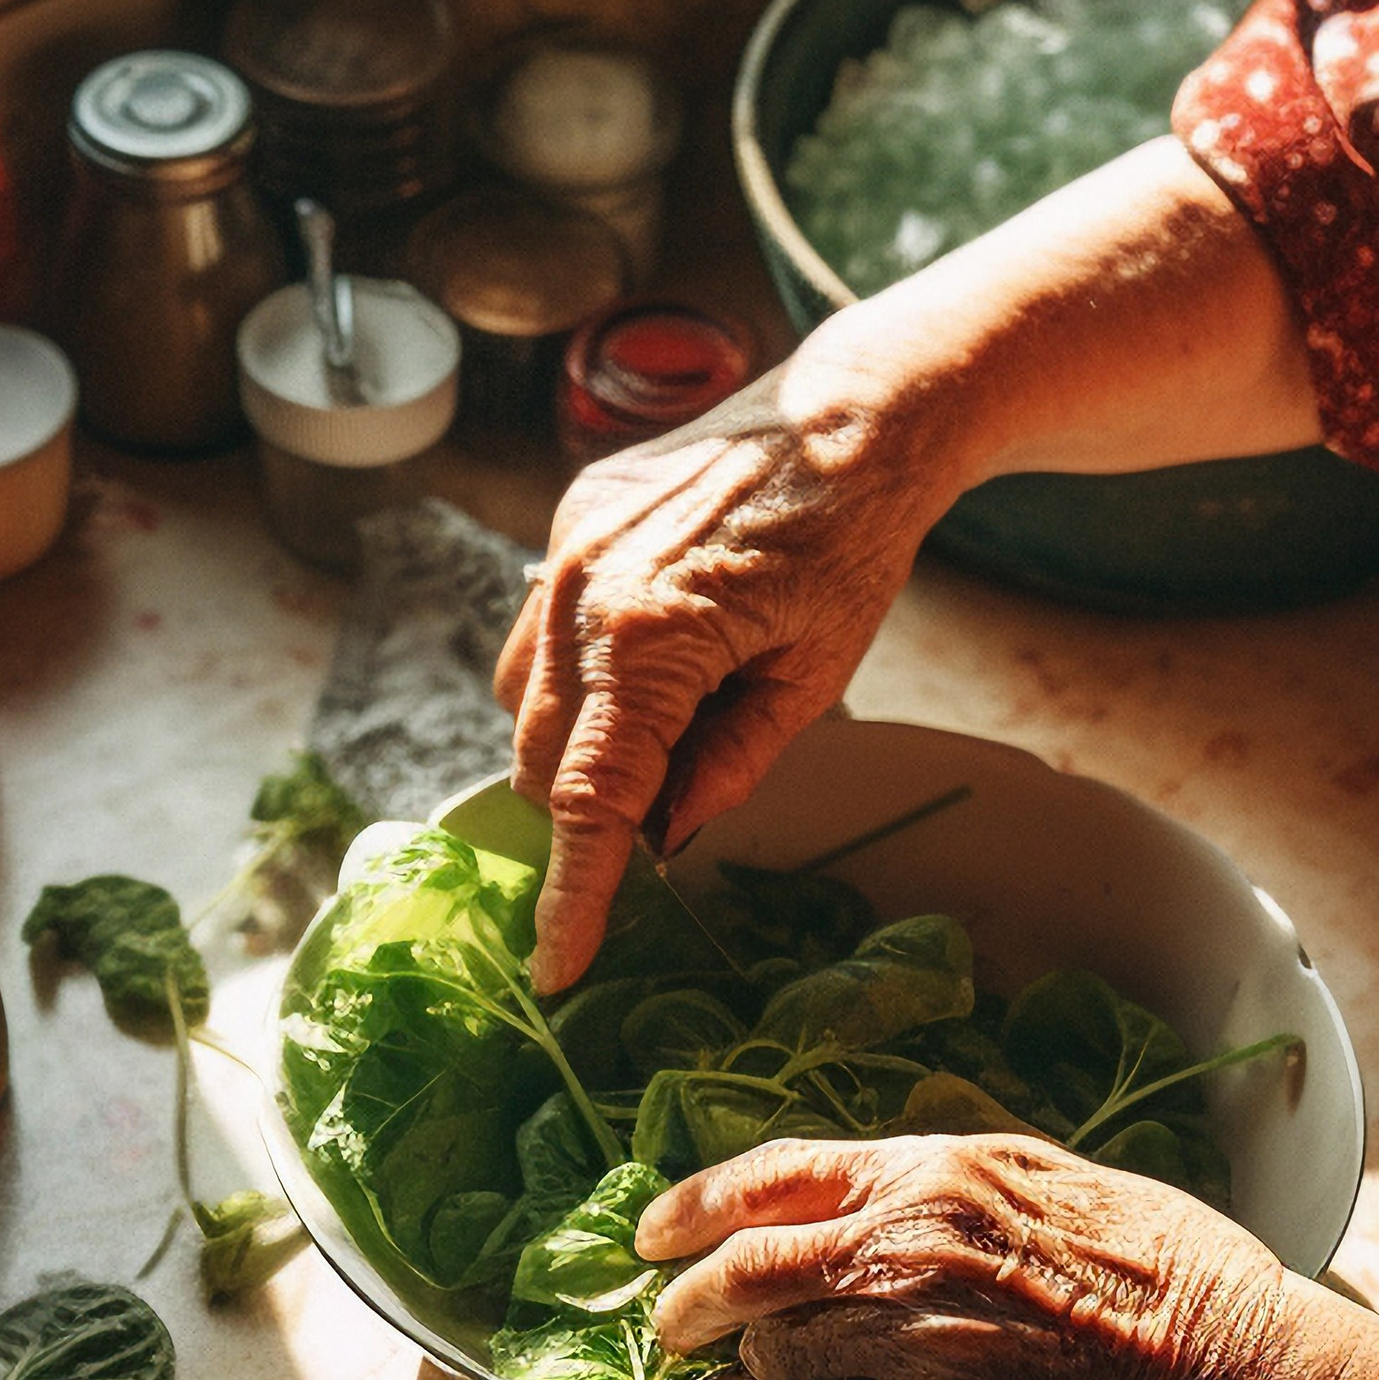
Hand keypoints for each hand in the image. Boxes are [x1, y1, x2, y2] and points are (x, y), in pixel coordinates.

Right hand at [495, 362, 960, 989]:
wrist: (851, 413)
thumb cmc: (854, 545)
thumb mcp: (815, 676)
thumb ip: (730, 763)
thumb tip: (663, 834)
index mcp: (648, 636)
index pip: (590, 798)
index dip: (573, 893)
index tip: (557, 967)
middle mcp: (581, 590)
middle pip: (541, 757)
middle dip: (588, 810)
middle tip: (673, 811)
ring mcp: (563, 549)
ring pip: (524, 699)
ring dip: (574, 744)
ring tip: (674, 727)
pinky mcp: (568, 521)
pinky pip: (539, 632)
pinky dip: (579, 674)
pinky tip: (653, 660)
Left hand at [640, 1134, 1301, 1379]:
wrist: (1205, 1347)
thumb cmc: (1142, 1252)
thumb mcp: (1031, 1168)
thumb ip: (935, 1175)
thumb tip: (864, 1184)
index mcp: (928, 1172)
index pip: (774, 1176)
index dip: (695, 1204)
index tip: (652, 1229)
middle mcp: (901, 1245)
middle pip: (748, 1270)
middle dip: (687, 1298)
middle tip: (665, 1316)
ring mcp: (908, 1335)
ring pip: (772, 1349)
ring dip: (732, 1363)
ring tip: (710, 1373)